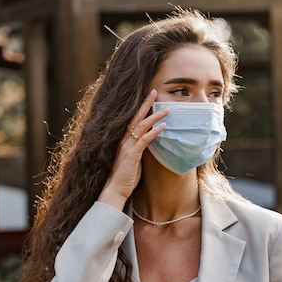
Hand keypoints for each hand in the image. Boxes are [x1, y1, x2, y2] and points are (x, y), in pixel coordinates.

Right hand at [98, 90, 167, 209]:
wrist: (114, 191)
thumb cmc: (124, 177)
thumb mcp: (133, 160)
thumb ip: (139, 149)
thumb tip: (149, 143)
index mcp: (123, 140)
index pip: (133, 119)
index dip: (141, 107)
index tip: (149, 97)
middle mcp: (124, 140)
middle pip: (136, 117)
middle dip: (146, 103)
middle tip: (154, 91)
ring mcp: (127, 147)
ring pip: (141, 126)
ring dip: (154, 116)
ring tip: (167, 109)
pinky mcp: (132, 155)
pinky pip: (144, 140)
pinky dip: (154, 132)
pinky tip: (163, 126)